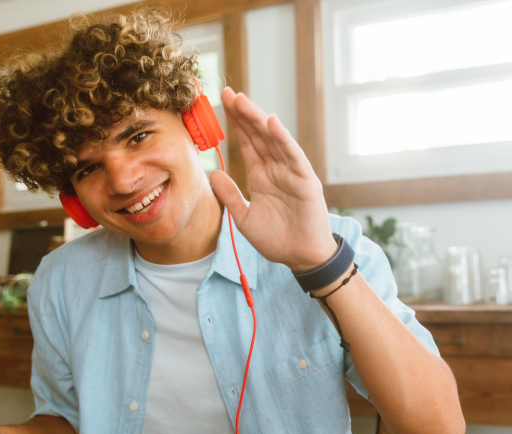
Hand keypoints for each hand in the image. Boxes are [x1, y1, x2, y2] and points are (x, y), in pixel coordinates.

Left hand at [210, 87, 336, 271]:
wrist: (300, 257)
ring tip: (242, 101)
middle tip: (228, 93)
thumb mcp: (244, 217)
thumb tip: (213, 174)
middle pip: (258, 136)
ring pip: (273, 140)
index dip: (235, 124)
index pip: (247, 144)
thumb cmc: (276, 239)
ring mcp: (292, 173)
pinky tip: (272, 123)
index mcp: (262, 175)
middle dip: (243, 114)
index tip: (221, 105)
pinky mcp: (305, 181)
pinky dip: (283, 139)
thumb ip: (230, 195)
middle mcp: (276, 169)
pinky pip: (293, 157)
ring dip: (258, 120)